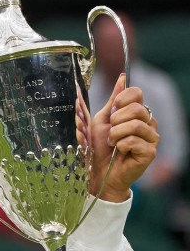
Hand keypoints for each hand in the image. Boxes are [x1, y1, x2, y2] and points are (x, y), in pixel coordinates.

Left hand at [88, 74, 158, 201]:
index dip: (122, 99)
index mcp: (137, 112)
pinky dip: (121, 145)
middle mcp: (148, 123)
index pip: (137, 93)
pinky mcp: (150, 152)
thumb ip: (113, 100)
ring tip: (113, 143)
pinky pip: (134, 140)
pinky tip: (120, 152)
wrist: (99, 172)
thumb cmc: (100, 147)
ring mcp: (152, 137)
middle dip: (116, 121)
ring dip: (116, 134)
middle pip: (136, 108)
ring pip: (135, 125)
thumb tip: (122, 77)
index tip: (112, 110)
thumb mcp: (101, 120)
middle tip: (111, 133)